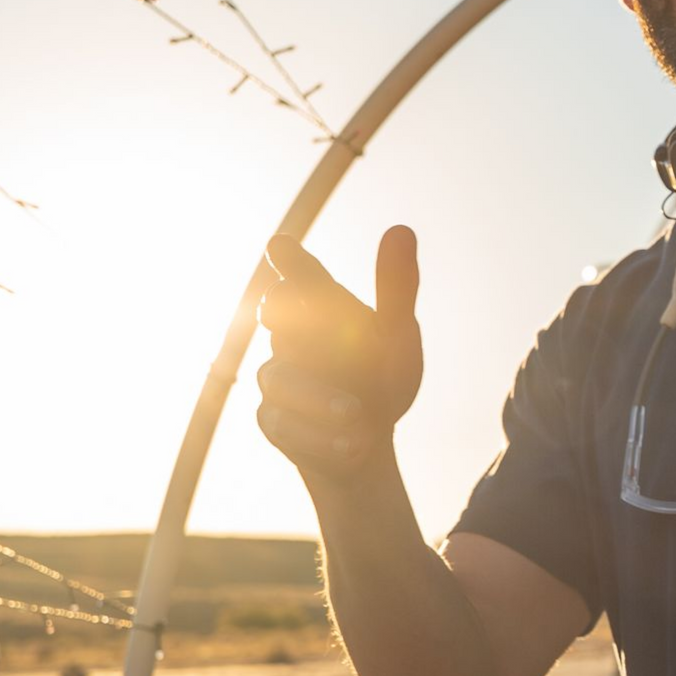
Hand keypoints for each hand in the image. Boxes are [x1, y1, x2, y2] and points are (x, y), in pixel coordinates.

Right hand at [256, 225, 423, 479]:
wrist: (366, 442)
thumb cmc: (381, 376)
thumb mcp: (396, 338)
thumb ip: (397, 290)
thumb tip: (401, 229)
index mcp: (325, 309)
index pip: (304, 279)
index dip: (293, 264)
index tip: (280, 245)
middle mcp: (294, 337)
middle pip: (277, 315)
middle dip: (284, 319)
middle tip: (284, 316)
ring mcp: (278, 378)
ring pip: (280, 378)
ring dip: (319, 399)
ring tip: (357, 415)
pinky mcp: (273, 420)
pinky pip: (286, 426)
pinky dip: (321, 438)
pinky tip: (354, 446)